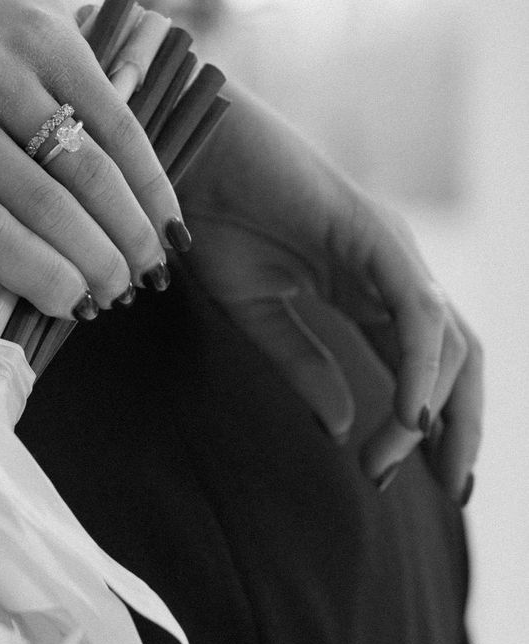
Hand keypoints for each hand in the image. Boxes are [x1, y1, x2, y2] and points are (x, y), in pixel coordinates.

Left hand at [0, 0, 184, 317]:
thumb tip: (62, 299)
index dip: (38, 275)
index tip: (80, 309)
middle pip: (39, 202)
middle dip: (93, 259)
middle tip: (124, 294)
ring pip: (84, 166)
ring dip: (128, 226)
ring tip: (151, 264)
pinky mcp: (51, 38)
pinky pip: (115, 121)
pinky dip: (148, 178)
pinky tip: (166, 216)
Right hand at [173, 78, 480, 500]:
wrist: (182, 151)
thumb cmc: (210, 216)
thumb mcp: (257, 311)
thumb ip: (302, 365)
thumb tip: (342, 431)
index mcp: (366, 288)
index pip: (424, 365)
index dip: (431, 425)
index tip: (402, 482)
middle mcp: (393, 270)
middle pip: (458, 359)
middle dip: (461, 429)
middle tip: (447, 492)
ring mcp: (391, 251)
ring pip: (448, 345)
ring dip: (427, 415)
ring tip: (388, 465)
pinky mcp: (376, 237)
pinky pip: (418, 315)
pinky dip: (420, 371)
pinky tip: (409, 419)